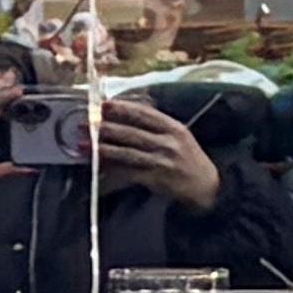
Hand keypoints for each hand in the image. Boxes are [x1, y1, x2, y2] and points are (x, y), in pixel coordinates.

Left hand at [91, 93, 220, 211]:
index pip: (145, 114)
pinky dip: (112, 172)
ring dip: (103, 149)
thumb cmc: (189, 159)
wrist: (208, 186)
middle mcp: (168, 142)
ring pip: (127, 153)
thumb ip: (157, 126)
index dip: (123, 108)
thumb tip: (126, 116)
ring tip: (85, 146)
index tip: (105, 105)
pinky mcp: (156, 179)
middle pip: (132, 133)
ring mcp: (162, 161)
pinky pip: (129, 174)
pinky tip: (98, 170)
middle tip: (87, 125)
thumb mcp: (179, 136)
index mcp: (174, 127)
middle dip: (107, 128)